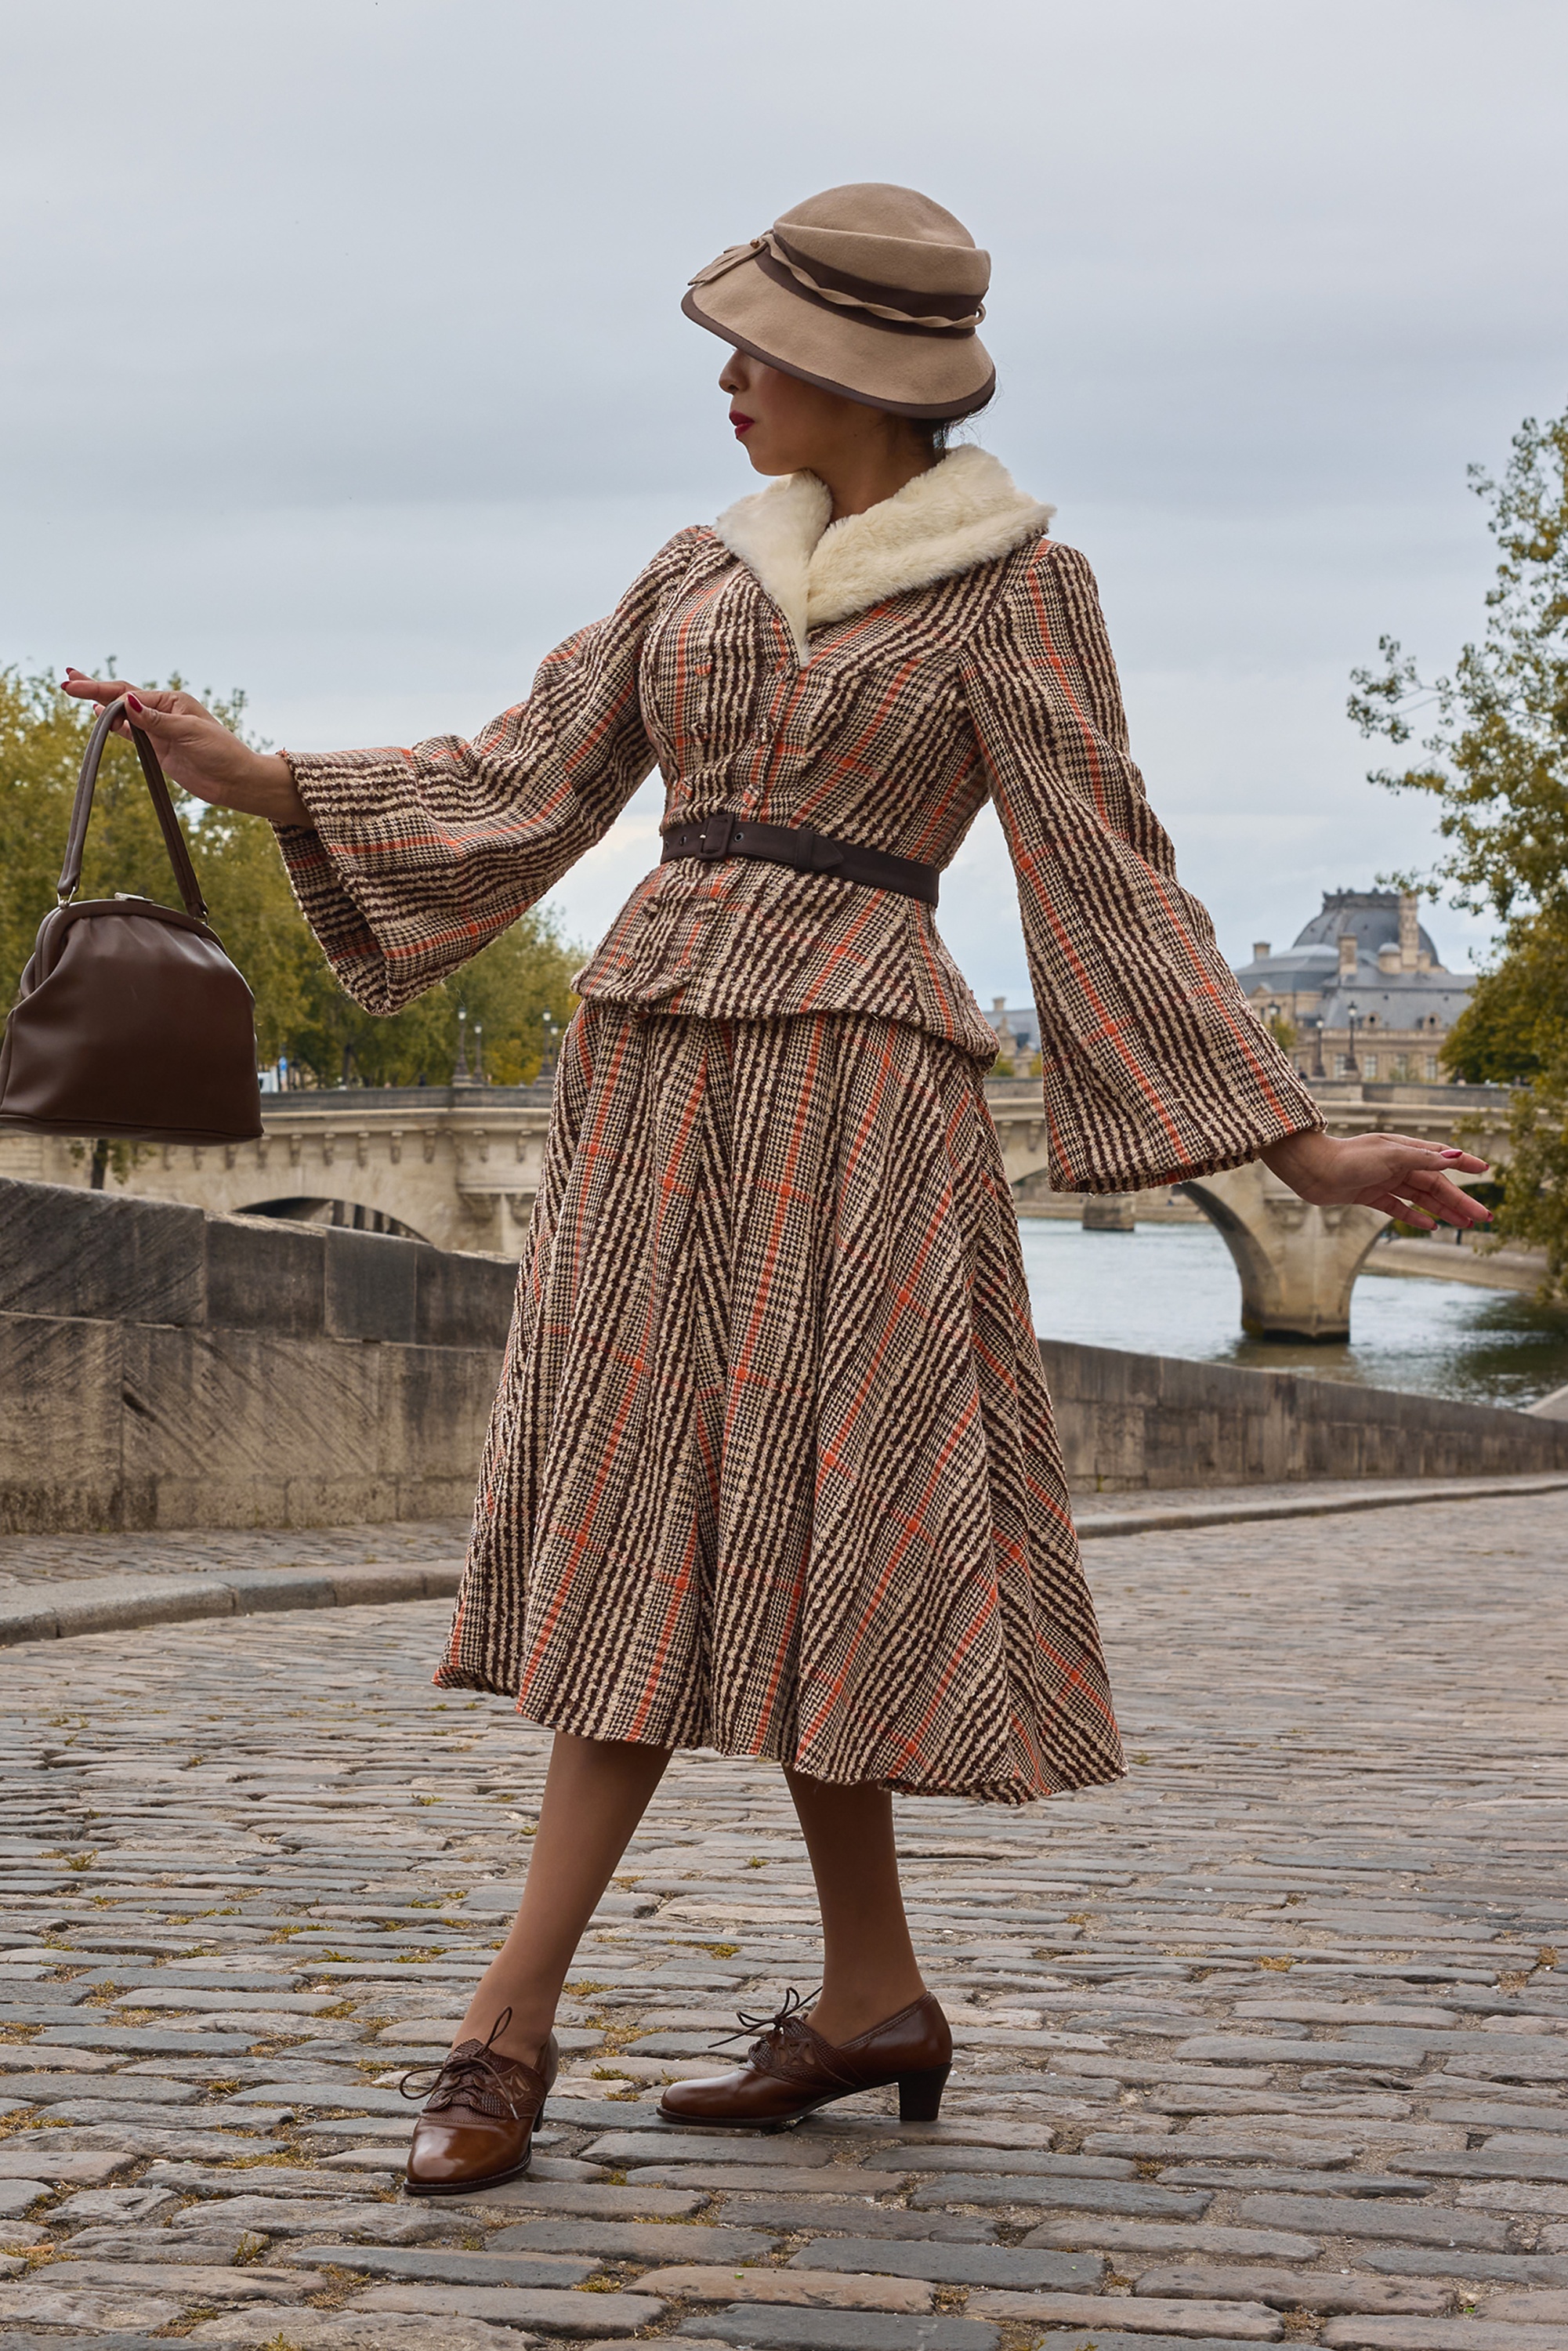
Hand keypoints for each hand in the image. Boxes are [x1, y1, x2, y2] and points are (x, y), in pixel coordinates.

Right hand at [60, 671, 311, 826]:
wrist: (235, 781)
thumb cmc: (221, 753)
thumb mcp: (190, 733)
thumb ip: (156, 721)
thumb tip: (128, 703)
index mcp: (172, 700)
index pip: (130, 694)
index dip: (102, 692)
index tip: (77, 688)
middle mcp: (163, 710)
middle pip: (122, 697)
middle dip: (94, 688)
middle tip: (65, 679)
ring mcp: (158, 729)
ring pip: (122, 712)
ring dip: (99, 701)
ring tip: (74, 687)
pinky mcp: (156, 747)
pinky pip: (129, 731)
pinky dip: (112, 723)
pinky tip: (97, 714)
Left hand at [1261, 1128, 1491, 1230]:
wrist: (1310, 1170)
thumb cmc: (1349, 1158)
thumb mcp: (1389, 1156)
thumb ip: (1422, 1158)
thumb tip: (1456, 1157)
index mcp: (1404, 1150)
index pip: (1442, 1157)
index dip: (1464, 1164)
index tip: (1486, 1170)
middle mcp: (1397, 1164)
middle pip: (1436, 1185)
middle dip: (1460, 1201)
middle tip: (1485, 1217)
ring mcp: (1384, 1181)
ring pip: (1421, 1198)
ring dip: (1444, 1211)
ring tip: (1466, 1224)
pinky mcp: (1369, 1196)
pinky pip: (1398, 1208)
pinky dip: (1415, 1216)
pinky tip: (1431, 1226)